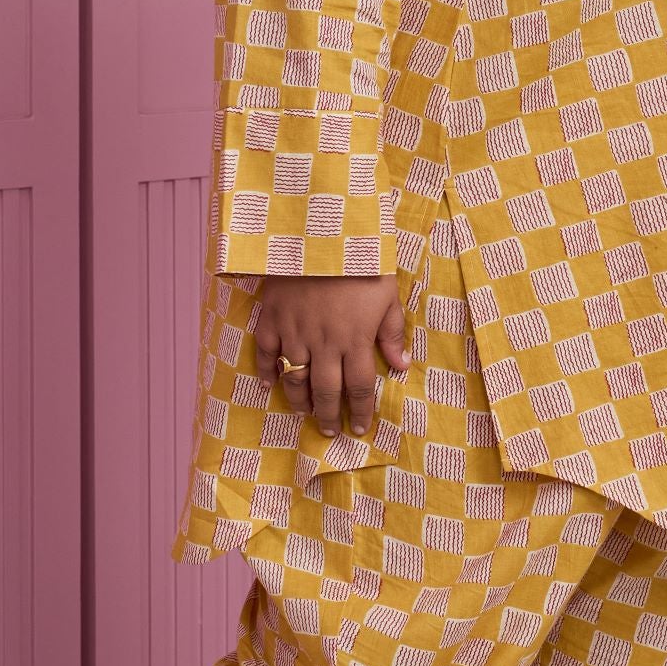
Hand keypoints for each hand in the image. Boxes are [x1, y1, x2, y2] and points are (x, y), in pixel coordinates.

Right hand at [253, 274, 408, 436]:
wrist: (320, 233)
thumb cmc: (361, 261)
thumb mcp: (387, 294)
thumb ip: (392, 332)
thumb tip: (400, 365)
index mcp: (355, 340)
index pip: (359, 387)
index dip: (361, 411)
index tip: (359, 428)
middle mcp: (324, 343)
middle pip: (325, 391)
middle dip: (328, 416)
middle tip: (329, 432)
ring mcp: (295, 332)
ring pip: (295, 377)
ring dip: (299, 400)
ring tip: (304, 413)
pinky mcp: (273, 317)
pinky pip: (266, 351)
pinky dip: (266, 370)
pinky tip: (268, 385)